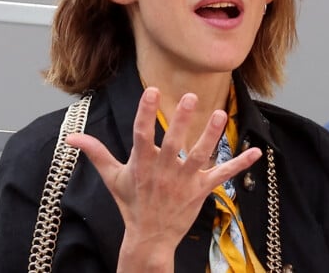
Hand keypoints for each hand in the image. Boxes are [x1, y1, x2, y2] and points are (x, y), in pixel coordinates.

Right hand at [66, 87, 261, 271]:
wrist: (148, 238)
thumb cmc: (131, 203)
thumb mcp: (113, 178)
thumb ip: (96, 153)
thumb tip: (71, 138)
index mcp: (142, 162)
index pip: (141, 133)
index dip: (145, 112)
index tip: (151, 91)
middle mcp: (164, 169)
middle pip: (173, 142)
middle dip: (181, 120)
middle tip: (189, 97)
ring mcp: (184, 180)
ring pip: (200, 155)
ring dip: (211, 135)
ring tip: (220, 114)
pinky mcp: (201, 190)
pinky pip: (222, 175)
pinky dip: (240, 164)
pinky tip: (257, 151)